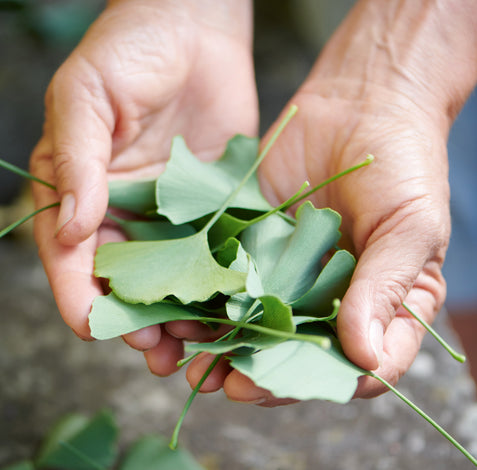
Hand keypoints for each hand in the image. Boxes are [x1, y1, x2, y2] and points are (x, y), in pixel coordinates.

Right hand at [29, 0, 256, 374]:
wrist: (194, 25)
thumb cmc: (127, 49)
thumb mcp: (86, 96)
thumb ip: (76, 161)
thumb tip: (73, 227)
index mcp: (81, 193)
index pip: (71, 257)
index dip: (78, 295)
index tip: (91, 327)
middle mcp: (123, 213)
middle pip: (124, 283)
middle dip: (134, 321)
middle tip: (154, 353)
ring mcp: (171, 215)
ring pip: (172, 280)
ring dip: (180, 317)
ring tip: (195, 350)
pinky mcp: (214, 208)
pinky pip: (215, 253)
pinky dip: (220, 285)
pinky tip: (232, 307)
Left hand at [185, 0, 476, 403]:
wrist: (362, 102)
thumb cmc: (405, 166)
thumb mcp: (409, 228)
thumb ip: (386, 290)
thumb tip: (362, 357)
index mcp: (378, 305)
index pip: (354, 366)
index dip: (319, 385)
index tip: (280, 389)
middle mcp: (328, 297)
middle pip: (293, 352)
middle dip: (258, 374)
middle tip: (226, 386)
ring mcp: (286, 271)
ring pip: (253, 321)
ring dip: (223, 345)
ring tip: (193, 364)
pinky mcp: (253, 242)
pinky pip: (227, 276)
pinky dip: (205, 296)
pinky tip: (183, 310)